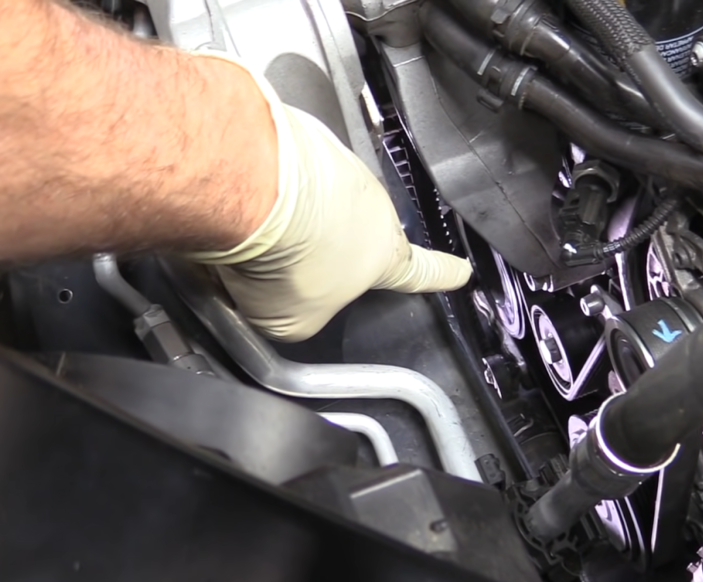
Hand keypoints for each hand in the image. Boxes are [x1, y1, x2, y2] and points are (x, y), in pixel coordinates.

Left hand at [189, 53, 472, 341]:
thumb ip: (299, 316)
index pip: (420, 273)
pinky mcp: (305, 138)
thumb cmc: (289, 259)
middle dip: (321, 246)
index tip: (460, 272)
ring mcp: (341, 167)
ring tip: (254, 232)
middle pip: (350, 233)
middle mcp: (373, 207)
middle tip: (285, 263)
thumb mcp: (291, 321)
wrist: (260, 188)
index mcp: (384, 256)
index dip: (441, 275)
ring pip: (314, 201)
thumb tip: (282, 298)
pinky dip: (266, 186)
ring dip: (288, 216)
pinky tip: (241, 199)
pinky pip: (286, 170)